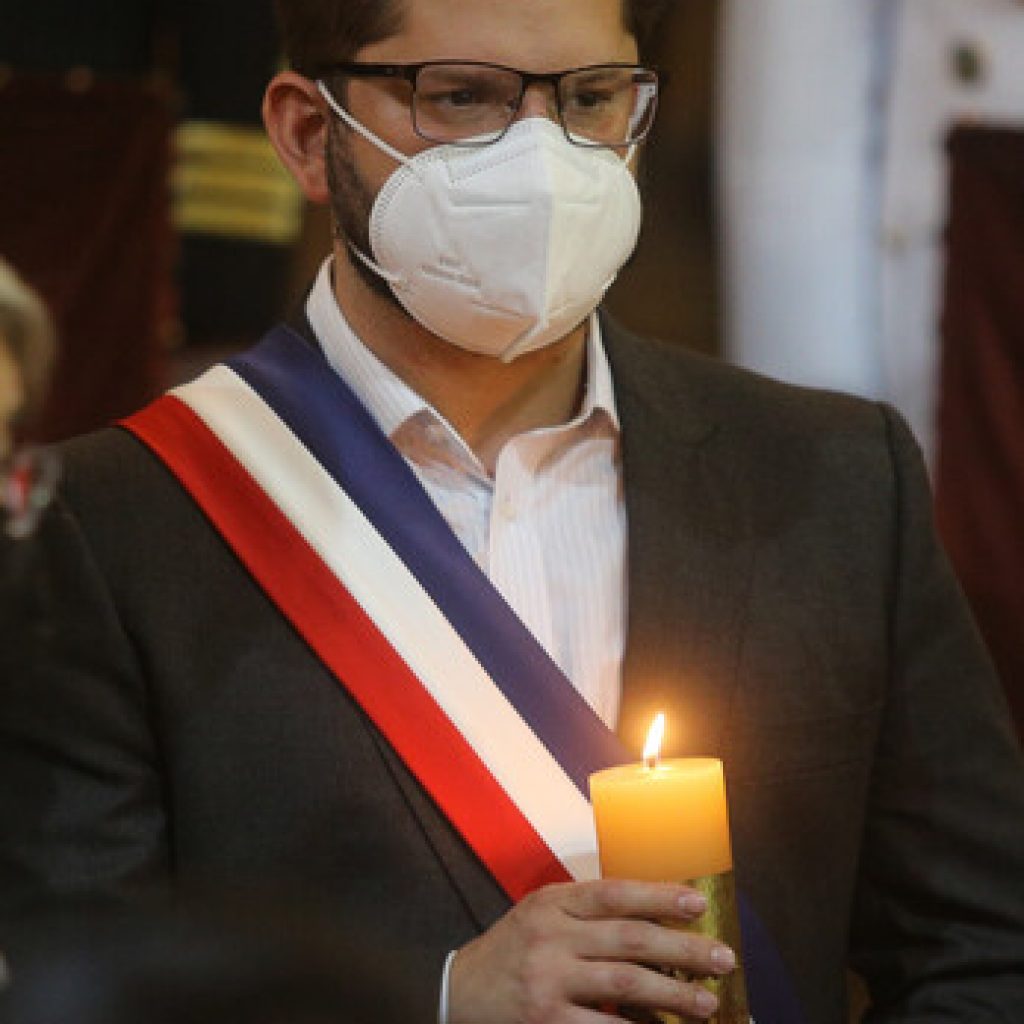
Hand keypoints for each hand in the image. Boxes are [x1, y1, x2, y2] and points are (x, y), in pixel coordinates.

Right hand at [448, 879, 735, 1023]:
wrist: (456, 993)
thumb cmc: (511, 951)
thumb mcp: (539, 915)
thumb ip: (583, 913)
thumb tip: (653, 917)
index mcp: (552, 902)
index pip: (613, 892)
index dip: (659, 895)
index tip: (698, 902)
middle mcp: (550, 935)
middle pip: (629, 937)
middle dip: (683, 949)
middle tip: (722, 958)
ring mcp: (548, 979)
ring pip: (624, 982)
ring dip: (674, 994)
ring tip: (708, 1004)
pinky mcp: (545, 1020)